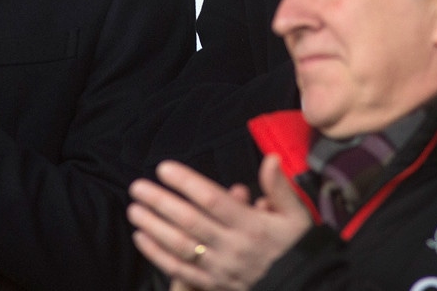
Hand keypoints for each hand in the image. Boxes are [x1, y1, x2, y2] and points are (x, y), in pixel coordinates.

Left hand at [128, 156, 311, 290]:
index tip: (165, 168)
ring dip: (154, 227)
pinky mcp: (212, 284)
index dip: (187, 182)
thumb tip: (270, 159)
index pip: (213, 200)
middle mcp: (233, 247)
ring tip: (134, 209)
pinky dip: (157, 254)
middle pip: (190, 221)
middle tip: (138, 187)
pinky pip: (180, 270)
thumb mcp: (296, 216)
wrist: (302, 288)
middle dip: (161, 202)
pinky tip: (141, 238)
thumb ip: (280, 188)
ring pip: (180, 246)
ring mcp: (220, 268)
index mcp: (251, 225)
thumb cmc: (295, 247)